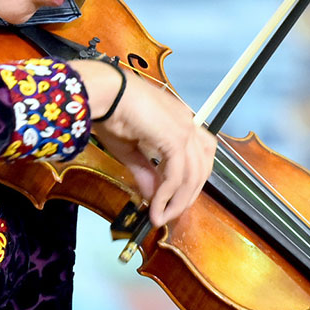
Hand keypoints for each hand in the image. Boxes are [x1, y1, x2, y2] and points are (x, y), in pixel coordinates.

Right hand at [70, 59, 215, 226]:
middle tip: (168, 214)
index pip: (200, 155)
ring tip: (160, 216)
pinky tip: (155, 205)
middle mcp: (188, 124)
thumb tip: (153, 197)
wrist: (106, 93)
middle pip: (202, 168)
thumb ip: (146, 172)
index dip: (190, 180)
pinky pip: (176, 176)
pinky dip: (167, 195)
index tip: (173, 198)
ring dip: (177, 201)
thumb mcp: (130, 149)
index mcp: (180, 121)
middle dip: (187, 195)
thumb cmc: (113, 112)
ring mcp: (185, 131)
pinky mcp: (176, 139)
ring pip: (193, 176)